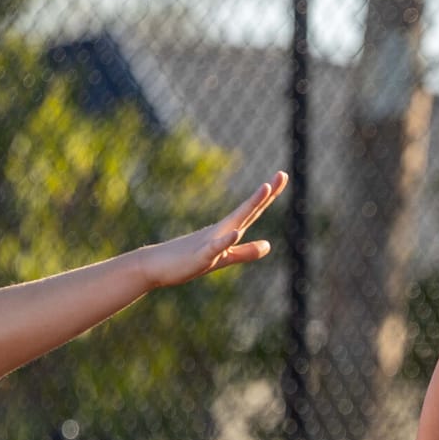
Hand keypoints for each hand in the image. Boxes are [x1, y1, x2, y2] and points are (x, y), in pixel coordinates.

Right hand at [137, 172, 287, 288]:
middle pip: (249, 210)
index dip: (269, 195)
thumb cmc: (188, 260)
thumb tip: (268, 245)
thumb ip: (245, 252)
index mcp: (229, 231)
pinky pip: (214, 247)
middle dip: (266, 193)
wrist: (157, 266)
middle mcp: (222, 231)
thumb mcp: (223, 259)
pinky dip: (225, 240)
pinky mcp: (200, 256)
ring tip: (266, 189)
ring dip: (250, 205)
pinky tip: (235, 232)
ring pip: (235, 222)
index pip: (253, 210)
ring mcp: (211, 242)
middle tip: (282, 174)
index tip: (282, 176)